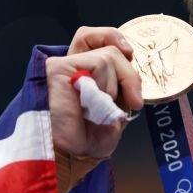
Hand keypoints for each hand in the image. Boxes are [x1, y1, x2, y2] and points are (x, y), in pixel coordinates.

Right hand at [46, 27, 142, 157]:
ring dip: (114, 88)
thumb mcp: (115, 108)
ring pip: (108, 56)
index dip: (114, 37)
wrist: (71, 155)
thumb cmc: (89, 137)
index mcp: (85, 72)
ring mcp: (65, 64)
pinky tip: (93, 105)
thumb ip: (121, 84)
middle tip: (134, 101)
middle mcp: (74, 65)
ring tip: (100, 110)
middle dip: (129, 74)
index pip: (95, 38)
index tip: (130, 53)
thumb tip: (130, 65)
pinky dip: (105, 87)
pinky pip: (98, 63)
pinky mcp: (58, 67)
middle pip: (108, 44)